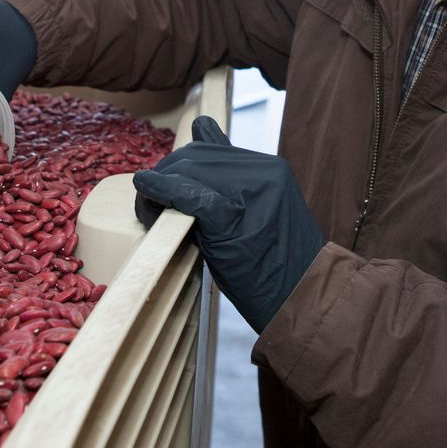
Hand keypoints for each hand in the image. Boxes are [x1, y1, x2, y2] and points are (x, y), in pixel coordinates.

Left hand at [133, 116, 325, 333]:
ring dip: (160, 185)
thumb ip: (230, 186)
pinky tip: (145, 188)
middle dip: (167, 174)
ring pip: (189, 171)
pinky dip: (161, 189)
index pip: (212, 148)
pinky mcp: (231, 217)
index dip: (182, 165)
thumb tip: (195, 149)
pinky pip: (188, 194)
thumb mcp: (258, 214)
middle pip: (197, 157)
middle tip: (149, 199)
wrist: (301, 299)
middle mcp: (263, 171)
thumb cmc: (275, 265)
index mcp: (270, 169)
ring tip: (147, 207)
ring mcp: (249, 191)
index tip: (165, 183)